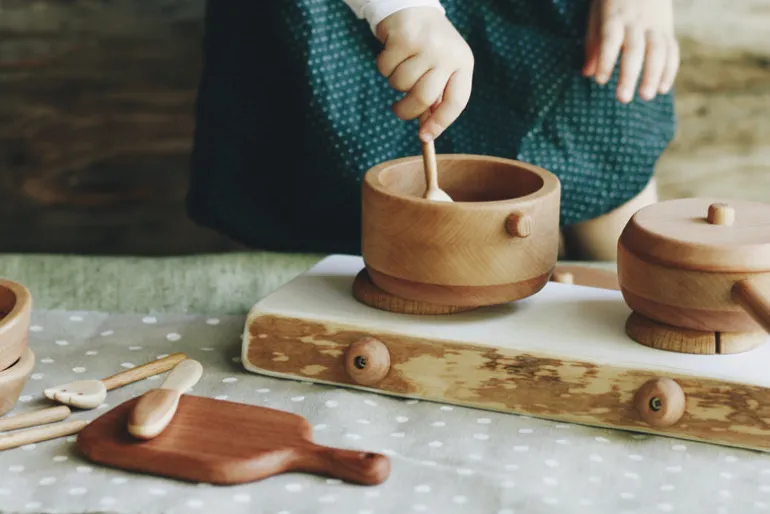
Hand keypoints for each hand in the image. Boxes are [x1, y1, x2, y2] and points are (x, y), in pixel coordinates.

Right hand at [375, 7, 473, 141]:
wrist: (413, 7)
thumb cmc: (427, 46)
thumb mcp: (440, 68)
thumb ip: (435, 96)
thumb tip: (425, 132)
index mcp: (463, 64)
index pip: (456, 102)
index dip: (440, 123)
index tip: (425, 137)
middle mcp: (448, 54)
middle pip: (423, 98)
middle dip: (406, 110)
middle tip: (398, 109)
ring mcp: (427, 45)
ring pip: (400, 84)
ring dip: (394, 81)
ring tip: (400, 65)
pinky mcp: (404, 37)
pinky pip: (386, 68)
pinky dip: (384, 65)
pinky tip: (392, 52)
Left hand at [583, 0, 679, 102]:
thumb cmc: (613, 1)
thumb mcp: (596, 15)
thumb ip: (593, 44)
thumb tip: (587, 74)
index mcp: (615, 17)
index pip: (610, 40)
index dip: (605, 60)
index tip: (600, 81)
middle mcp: (636, 21)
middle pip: (635, 49)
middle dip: (629, 76)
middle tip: (623, 99)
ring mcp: (655, 25)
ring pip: (658, 51)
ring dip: (653, 76)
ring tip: (646, 96)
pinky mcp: (667, 29)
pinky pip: (672, 50)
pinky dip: (669, 70)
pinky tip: (663, 89)